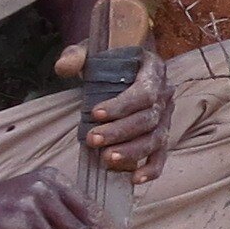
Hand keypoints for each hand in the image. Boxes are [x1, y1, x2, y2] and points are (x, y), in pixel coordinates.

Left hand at [55, 45, 172, 179]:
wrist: (121, 65)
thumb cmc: (107, 59)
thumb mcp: (91, 49)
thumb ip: (76, 55)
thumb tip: (63, 68)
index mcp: (153, 68)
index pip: (144, 92)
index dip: (122, 106)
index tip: (95, 113)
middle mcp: (165, 93)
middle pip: (148, 119)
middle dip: (120, 132)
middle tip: (92, 140)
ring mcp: (166, 116)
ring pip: (155, 139)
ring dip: (132, 151)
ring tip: (107, 159)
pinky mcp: (162, 134)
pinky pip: (161, 154)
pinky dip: (151, 169)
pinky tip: (134, 178)